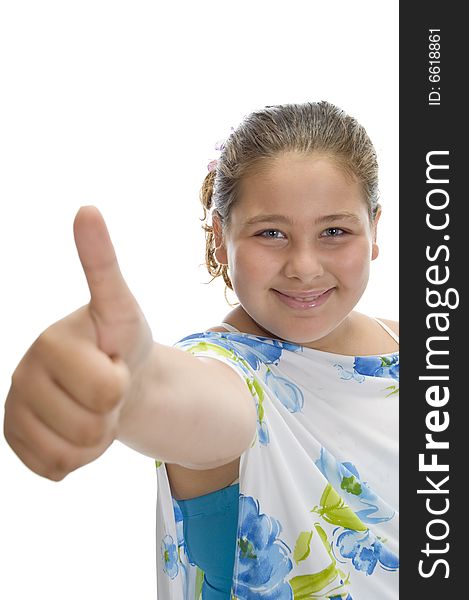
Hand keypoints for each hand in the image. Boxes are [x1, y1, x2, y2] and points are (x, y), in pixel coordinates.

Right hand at [3, 206, 153, 479]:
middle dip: (111, 410)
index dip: (121, 381)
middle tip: (107, 387)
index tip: (111, 359)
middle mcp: (21, 375)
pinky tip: (76, 428)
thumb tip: (86, 208)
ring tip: (94, 407)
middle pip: (91, 425)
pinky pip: (53, 469)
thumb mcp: (121, 304)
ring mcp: (14, 410)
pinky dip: (77, 457)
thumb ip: (103, 264)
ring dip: (96, 436)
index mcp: (48, 342)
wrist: (113, 376)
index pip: (107, 388)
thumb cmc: (120, 340)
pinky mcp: (15, 440)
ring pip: (71, 453)